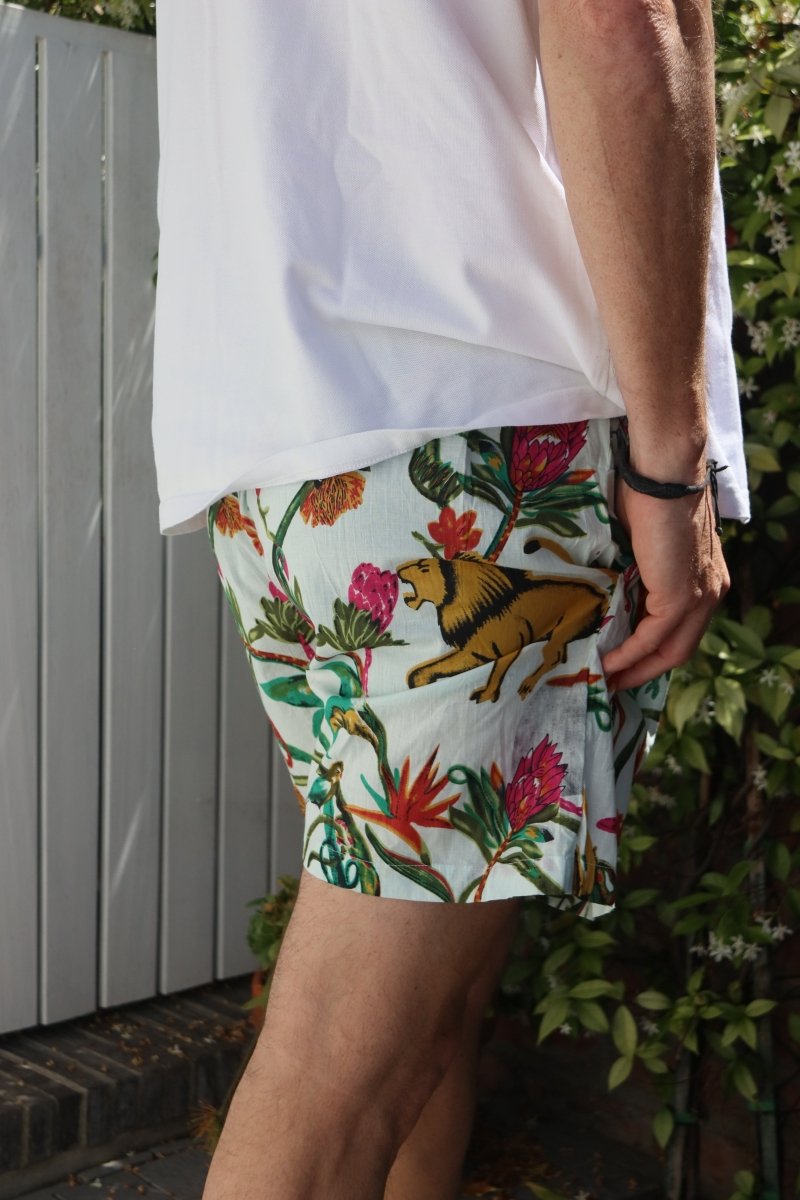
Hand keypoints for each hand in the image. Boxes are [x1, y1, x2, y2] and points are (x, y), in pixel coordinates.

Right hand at [600, 475, 729, 691]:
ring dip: (636, 669)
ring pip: (670, 650)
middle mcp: (711, 593)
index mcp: (706, 579)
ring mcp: (699, 597)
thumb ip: (638, 568)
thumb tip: (610, 585)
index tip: (626, 663)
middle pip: (680, 649)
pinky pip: (652, 638)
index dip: (656, 651)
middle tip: (613, 683)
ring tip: (604, 680)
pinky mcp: (680, 598)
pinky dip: (628, 654)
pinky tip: (606, 663)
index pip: (684, 628)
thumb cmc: (649, 493)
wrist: (662, 474)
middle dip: (646, 671)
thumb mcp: (644, 540)